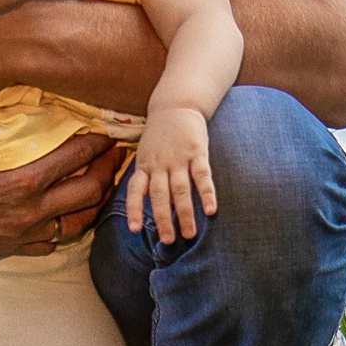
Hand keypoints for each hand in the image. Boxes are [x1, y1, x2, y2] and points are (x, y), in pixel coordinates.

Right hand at [0, 130, 120, 257]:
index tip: (106, 132)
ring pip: (76, 224)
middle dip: (107, 172)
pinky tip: (70, 212)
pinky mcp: (4, 250)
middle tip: (115, 156)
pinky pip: (49, 244)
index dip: (96, 143)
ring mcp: (15, 237)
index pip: (74, 158)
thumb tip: (43, 113)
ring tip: (102, 184)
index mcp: (17, 183)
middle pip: (87, 193)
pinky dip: (65, 227)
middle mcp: (23, 215)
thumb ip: (10, 135)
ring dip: (94, 202)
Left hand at [127, 108, 214, 241]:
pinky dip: (207, 193)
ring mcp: (178, 158)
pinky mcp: (197, 152)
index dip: (134, 209)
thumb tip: (147, 204)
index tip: (134, 230)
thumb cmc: (160, 135)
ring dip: (185, 213)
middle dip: (163, 219)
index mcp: (144, 165)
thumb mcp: (146, 153)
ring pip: (180, 190)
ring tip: (190, 234)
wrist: (176, 104)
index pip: (135, 190)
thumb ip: (146, 175)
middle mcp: (159, 164)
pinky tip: (212, 209)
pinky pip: (202, 176)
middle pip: (159, 195)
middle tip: (168, 241)